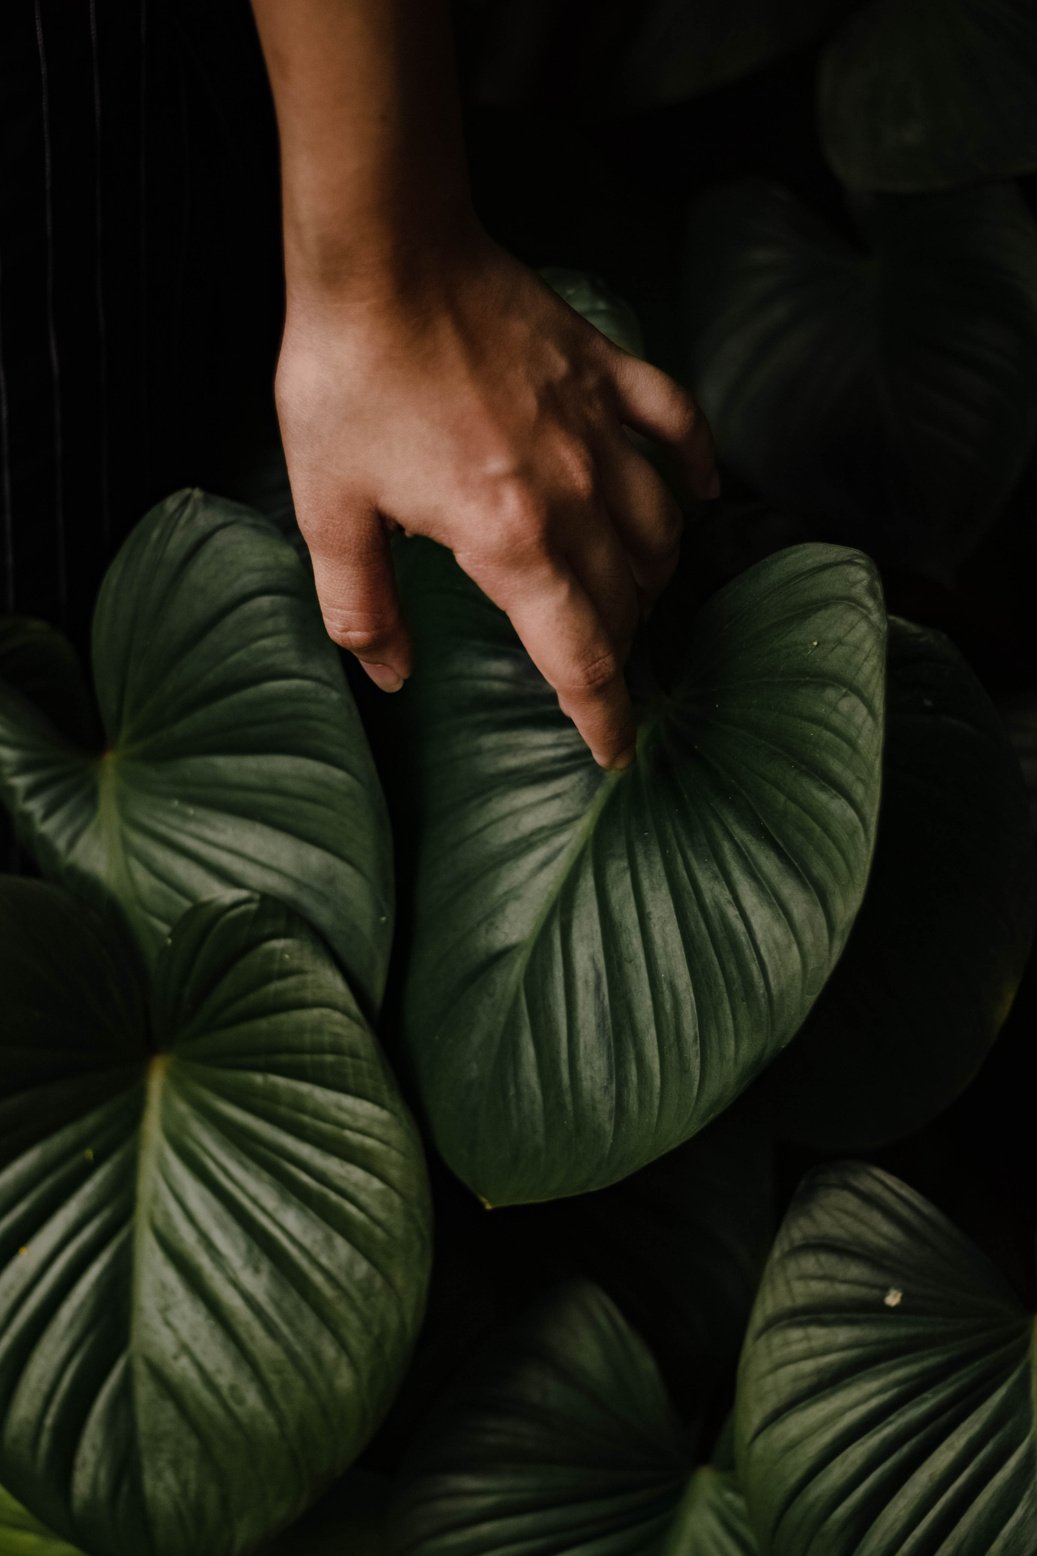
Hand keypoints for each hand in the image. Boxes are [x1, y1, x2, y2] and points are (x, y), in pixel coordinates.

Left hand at [276, 229, 717, 768]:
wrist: (384, 252)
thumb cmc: (348, 378)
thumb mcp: (328, 509)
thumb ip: (361, 607)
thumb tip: (390, 673)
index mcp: (509, 540)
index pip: (580, 656)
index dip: (602, 717)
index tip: (616, 752)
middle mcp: (575, 493)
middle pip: (626, 599)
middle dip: (614, 647)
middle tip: (591, 666)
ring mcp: (599, 428)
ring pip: (660, 528)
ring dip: (650, 577)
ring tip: (626, 597)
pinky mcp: (606, 371)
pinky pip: (677, 427)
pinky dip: (694, 468)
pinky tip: (694, 495)